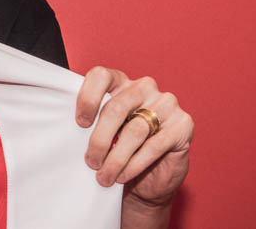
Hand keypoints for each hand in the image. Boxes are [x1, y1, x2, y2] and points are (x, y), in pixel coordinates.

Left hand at [76, 67, 192, 210]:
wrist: (150, 178)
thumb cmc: (121, 150)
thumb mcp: (104, 133)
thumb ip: (93, 125)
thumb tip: (72, 132)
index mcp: (121, 82)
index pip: (101, 76)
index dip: (87, 98)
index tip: (80, 124)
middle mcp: (145, 87)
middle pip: (116, 108)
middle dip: (99, 140)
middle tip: (91, 162)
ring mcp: (167, 104)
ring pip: (134, 130)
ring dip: (116, 158)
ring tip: (104, 176)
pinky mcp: (183, 125)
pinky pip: (153, 146)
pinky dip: (134, 164)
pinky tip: (123, 176)